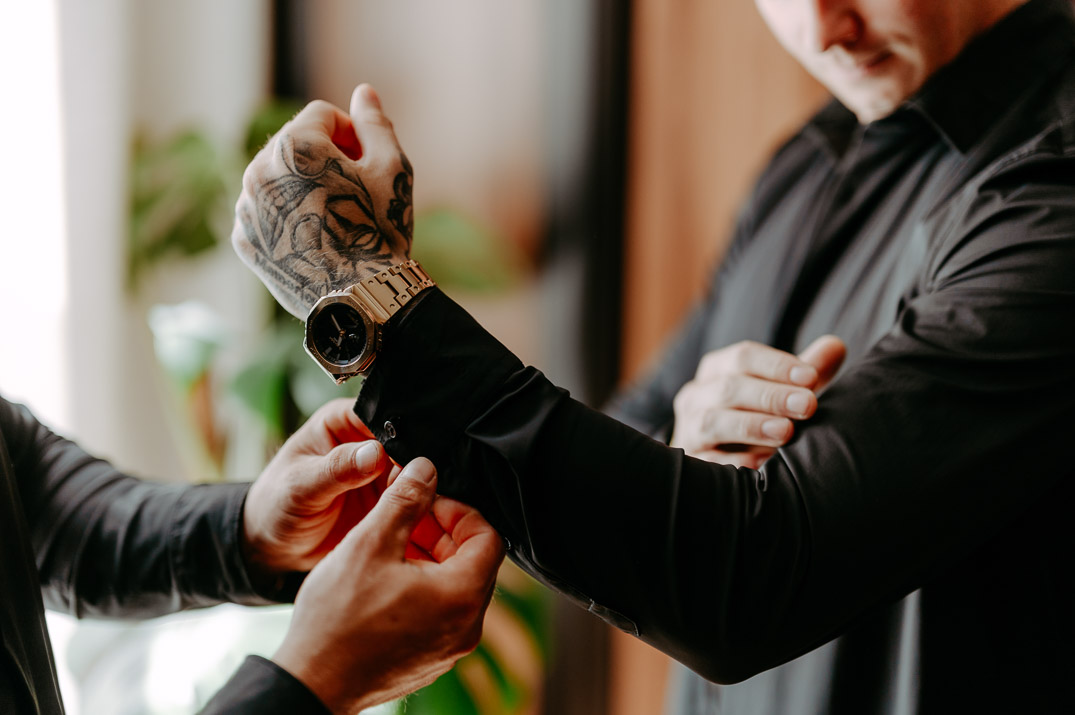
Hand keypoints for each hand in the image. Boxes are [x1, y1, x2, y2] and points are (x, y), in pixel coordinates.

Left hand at [233, 83, 412, 318]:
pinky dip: (287, 216)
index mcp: (295, 146)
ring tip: (338, 218)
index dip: (352, 132)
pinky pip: (264, 212)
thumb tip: (363, 92)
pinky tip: (317, 238)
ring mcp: (246, 209)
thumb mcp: (392, 169)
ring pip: (276, 178)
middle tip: (356, 190)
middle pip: (294, 144)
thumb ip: (375, 124)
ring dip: (304, 186)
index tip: (368, 162)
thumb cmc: (382, 231)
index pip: (321, 115)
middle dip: (324, 157)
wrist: (362, 301)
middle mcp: (258, 171)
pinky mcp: (243, 241)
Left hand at [242, 398, 430, 581]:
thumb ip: (337, 469)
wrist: (274, 547)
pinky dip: (420, 509)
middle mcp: (366, 442)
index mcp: (342, 421)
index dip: (401, 439)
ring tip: (419, 509)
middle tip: (416, 491)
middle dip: (416, 467)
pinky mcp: (390, 499)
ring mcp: (381, 472)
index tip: (411, 463)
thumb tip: (375, 452)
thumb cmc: (276, 506)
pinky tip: (419, 521)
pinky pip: (416, 499)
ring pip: (417, 473)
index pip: (384, 418)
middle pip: (408, 445)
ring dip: (421, 490)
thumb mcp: (301, 486)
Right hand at [273, 458, 504, 713]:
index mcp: (463, 596)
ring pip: (455, 586)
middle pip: (474, 561)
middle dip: (441, 531)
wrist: (311, 683)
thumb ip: (405, 500)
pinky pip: (440, 612)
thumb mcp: (370, 543)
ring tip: (389, 544)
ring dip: (429, 558)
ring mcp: (449, 648)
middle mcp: (467, 627)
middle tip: (406, 517)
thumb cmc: (337, 620)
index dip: (457, 509)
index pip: (488, 536)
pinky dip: (422, 587)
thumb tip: (426, 469)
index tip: (426, 500)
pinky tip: (384, 578)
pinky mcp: (429, 659)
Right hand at [671, 335, 845, 467]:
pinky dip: (735, 463)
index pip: (743, 357)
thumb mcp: (783, 389)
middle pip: (728, 388)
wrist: (718, 452)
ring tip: (786, 432)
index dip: (776, 365)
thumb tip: (836, 346)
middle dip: (770, 395)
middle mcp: (697, 396)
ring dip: (751, 426)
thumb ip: (808, 369)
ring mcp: (689, 428)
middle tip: (807, 405)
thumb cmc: (757, 413)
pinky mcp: (693, 461)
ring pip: (712, 422)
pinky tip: (764, 466)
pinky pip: (708, 461)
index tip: (811, 376)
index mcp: (717, 369)